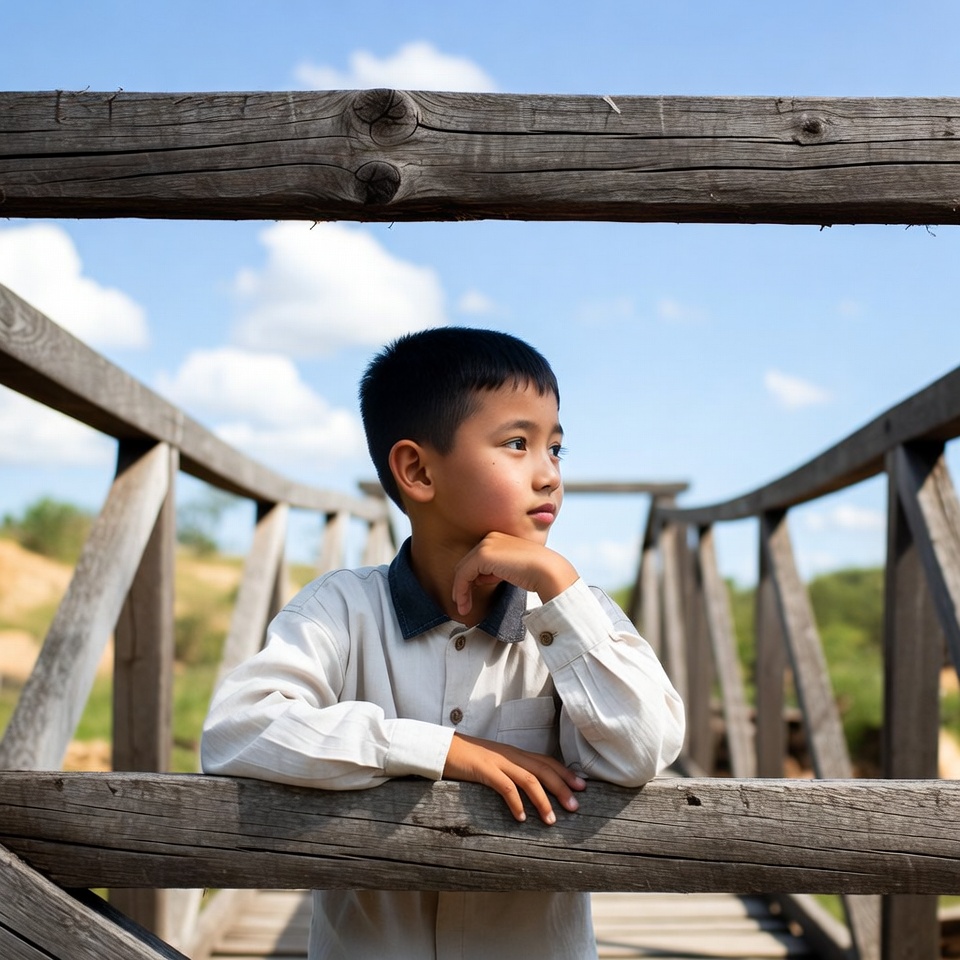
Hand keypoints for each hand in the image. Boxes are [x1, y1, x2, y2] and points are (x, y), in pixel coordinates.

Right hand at [443, 732, 585, 823]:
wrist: (441, 748)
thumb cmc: (467, 758)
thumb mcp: (494, 763)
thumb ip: (510, 771)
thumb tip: (528, 790)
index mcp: (514, 753)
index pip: (546, 761)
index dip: (565, 773)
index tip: (582, 786)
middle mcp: (510, 755)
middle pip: (543, 769)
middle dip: (562, 787)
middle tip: (576, 806)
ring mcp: (498, 761)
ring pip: (529, 779)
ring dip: (543, 800)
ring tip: (552, 820)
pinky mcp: (483, 770)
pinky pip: (505, 786)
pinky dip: (515, 803)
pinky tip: (520, 818)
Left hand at [452, 532, 577, 617]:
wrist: (547, 570)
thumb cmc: (535, 572)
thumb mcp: (510, 569)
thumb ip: (495, 570)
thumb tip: (479, 578)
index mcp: (498, 538)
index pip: (476, 559)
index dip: (471, 579)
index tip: (470, 596)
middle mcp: (490, 538)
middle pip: (466, 564)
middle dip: (462, 586)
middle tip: (462, 605)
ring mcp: (486, 545)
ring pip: (462, 570)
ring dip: (460, 591)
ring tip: (463, 608)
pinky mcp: (483, 556)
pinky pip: (463, 575)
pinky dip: (461, 591)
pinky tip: (464, 604)